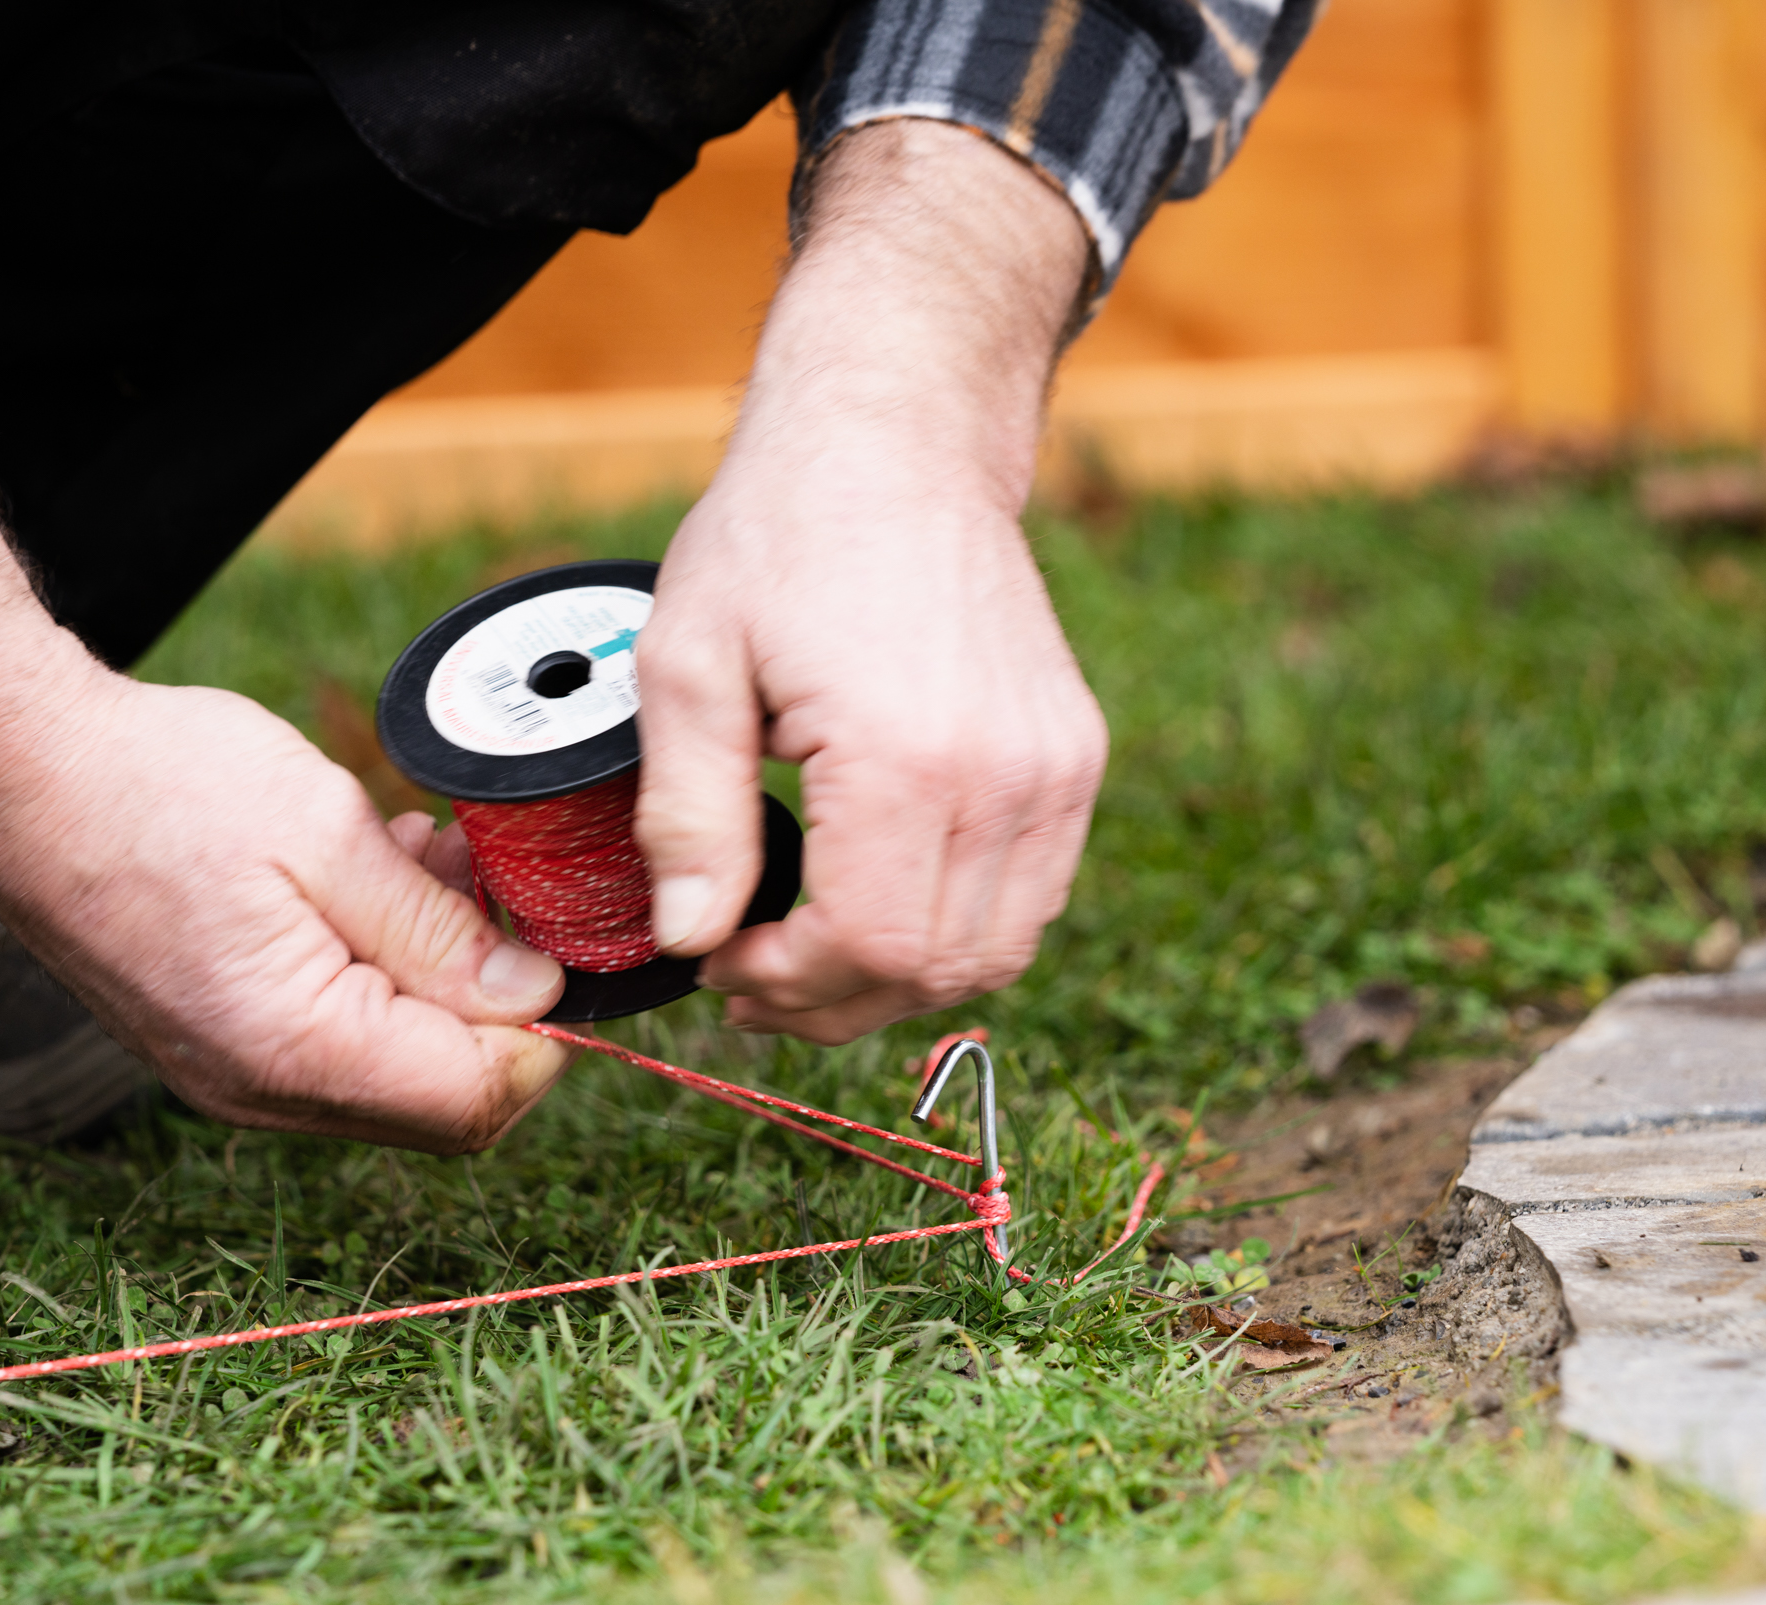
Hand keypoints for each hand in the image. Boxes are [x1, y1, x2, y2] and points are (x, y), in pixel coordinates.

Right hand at [0, 383, 568, 1151]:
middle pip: (447, 1097)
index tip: (561, 942)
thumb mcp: (328, 836)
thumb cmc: (158, 787)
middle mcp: (264, 1089)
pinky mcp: (224, 1040)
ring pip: (400, 1065)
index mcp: (296, 1050)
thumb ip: (440, 931)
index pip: (479, 1098)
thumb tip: (537, 998)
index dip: (548, 1032)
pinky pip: (343, 1036)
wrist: (12, 768)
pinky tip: (387, 879)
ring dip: (446, 974)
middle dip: (501, 1001)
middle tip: (506, 891)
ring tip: (439, 863)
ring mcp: (237, 1074)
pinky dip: (387, 970)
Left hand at [633, 120, 1108, 1042]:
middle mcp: (1008, 774)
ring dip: (898, 980)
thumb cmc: (783, 535)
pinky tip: (879, 903)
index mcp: (909, 756)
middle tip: (750, 975)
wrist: (900, 443)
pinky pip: (1033, 898)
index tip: (721, 961)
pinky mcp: (1077, 758)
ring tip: (809, 954)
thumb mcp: (688, 664)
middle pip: (938, 971)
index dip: (790, 985)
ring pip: (997, 953)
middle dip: (834, 1000)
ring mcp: (1058, 769)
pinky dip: (956, 932)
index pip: (873, 949)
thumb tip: (691, 941)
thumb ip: (688, 816)